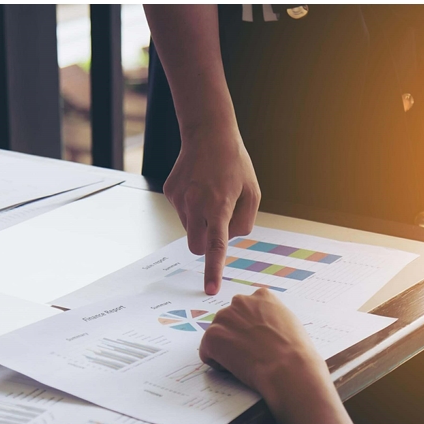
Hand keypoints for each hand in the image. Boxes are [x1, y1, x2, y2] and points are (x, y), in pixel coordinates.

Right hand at [164, 128, 260, 294]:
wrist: (208, 132)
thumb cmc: (235, 164)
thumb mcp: (253, 192)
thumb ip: (244, 222)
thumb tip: (227, 239)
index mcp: (219, 207)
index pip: (216, 247)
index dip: (213, 270)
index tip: (210, 290)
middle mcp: (195, 205)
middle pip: (197, 246)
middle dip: (207, 243)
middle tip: (219, 222)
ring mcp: (179, 199)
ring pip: (189, 228)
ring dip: (201, 220)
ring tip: (211, 193)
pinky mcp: (170, 192)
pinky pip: (182, 212)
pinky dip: (192, 206)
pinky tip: (199, 186)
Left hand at [199, 289, 329, 406]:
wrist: (289, 368)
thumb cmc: (296, 352)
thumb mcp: (289, 323)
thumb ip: (272, 317)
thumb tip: (264, 327)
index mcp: (262, 296)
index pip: (247, 309)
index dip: (251, 329)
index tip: (258, 341)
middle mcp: (240, 301)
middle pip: (229, 320)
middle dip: (236, 336)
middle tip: (250, 354)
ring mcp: (224, 318)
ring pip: (218, 336)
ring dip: (226, 349)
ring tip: (246, 362)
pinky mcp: (213, 336)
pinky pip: (207, 352)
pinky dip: (217, 363)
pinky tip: (236, 368)